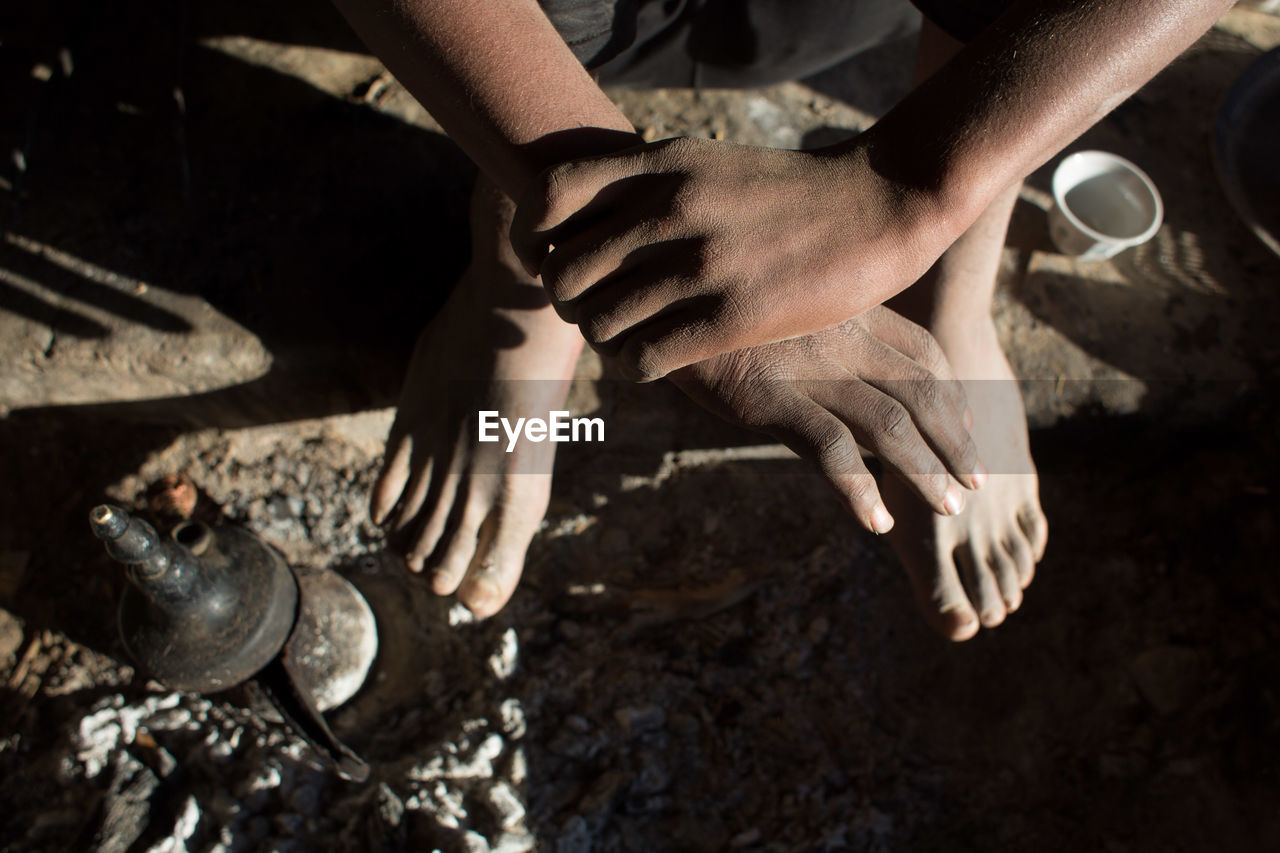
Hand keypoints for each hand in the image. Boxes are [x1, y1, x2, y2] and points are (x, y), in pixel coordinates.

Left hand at [511, 136, 945, 380]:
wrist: (877, 205)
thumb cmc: (788, 190)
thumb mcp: (708, 164)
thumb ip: (651, 181)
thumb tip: (592, 211)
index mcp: (661, 165)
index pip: (550, 198)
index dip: (536, 237)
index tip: (550, 259)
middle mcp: (671, 210)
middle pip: (565, 273)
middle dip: (567, 302)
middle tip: (590, 311)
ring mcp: (700, 265)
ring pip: (599, 323)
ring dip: (602, 341)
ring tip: (622, 340)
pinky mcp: (731, 318)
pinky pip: (644, 358)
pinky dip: (633, 368)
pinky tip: (650, 364)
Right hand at [669, 306, 985, 529]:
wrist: (644, 283)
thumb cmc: (709, 295)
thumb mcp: (778, 298)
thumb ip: (817, 322)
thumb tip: (841, 359)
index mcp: (846, 307)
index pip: (924, 352)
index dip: (955, 397)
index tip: (967, 432)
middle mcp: (838, 333)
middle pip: (922, 390)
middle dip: (957, 441)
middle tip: (977, 482)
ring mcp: (804, 365)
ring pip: (889, 423)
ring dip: (926, 470)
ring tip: (948, 509)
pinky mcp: (765, 396)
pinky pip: (829, 449)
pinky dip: (860, 490)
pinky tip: (877, 522)